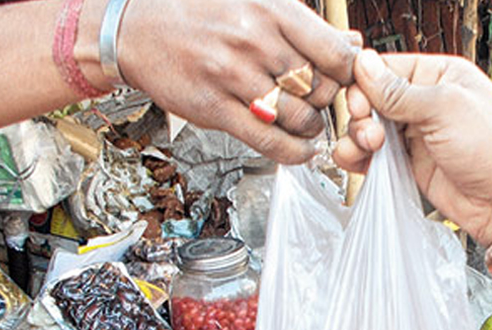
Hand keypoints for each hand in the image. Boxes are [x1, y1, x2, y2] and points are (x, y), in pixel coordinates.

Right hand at [117, 0, 358, 163]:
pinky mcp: (215, 109)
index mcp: (271, 10)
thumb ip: (306, 26)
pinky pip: (269, 141)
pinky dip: (293, 152)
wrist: (138, 30)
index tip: (343, 79)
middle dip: (327, 100)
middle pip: (320, 88)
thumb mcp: (257, 3)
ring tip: (304, 122)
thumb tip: (353, 44)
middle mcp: (254, 42)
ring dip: (310, 127)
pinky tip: (300, 149)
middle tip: (317, 101)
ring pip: (299, 118)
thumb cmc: (202, 14)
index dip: (348, 73)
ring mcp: (234, 77)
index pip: (335, 53)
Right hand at [332, 51, 491, 245]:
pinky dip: (360, 158)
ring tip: (370, 149)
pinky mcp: (409, 163)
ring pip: (367, 126)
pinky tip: (362, 163)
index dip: (365, 84)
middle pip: (371, 97)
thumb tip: (363, 64)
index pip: (386, 67)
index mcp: (441, 74)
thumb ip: (399, 91)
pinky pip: (373, 155)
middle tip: (371, 133)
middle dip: (362, 114)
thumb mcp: (445, 109)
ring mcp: (416, 133)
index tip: (361, 104)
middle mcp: (426, 101)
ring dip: (358, 137)